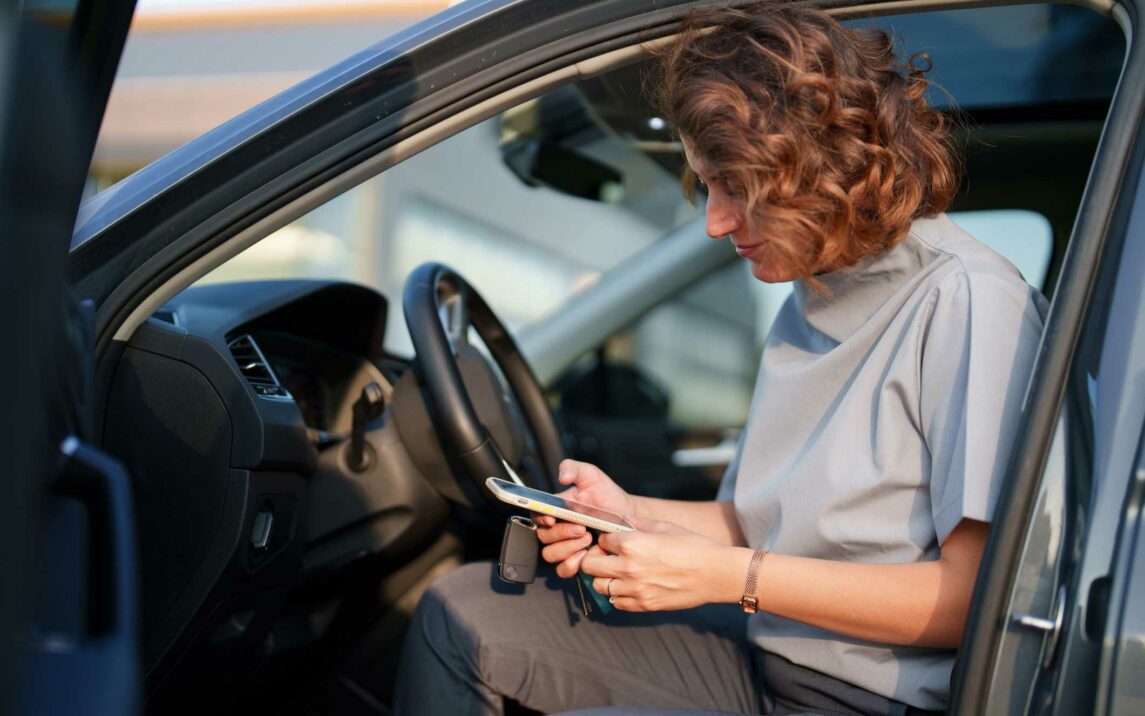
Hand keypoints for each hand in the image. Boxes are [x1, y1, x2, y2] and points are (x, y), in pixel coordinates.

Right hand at [535, 459, 635, 577]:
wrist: (627, 515)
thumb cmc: (606, 495)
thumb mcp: (591, 475)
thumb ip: (574, 469)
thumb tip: (562, 476)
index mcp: (555, 508)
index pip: (536, 514)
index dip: (539, 518)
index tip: (552, 519)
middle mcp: (557, 528)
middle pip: (543, 536)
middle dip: (561, 534)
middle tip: (582, 528)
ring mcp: (565, 545)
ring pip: (550, 554)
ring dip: (566, 549)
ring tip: (587, 540)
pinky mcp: (576, 560)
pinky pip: (563, 569)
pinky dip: (570, 565)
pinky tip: (584, 555)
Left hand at [580, 516, 747, 611]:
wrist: (716, 573)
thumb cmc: (693, 545)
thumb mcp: (664, 526)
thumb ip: (636, 523)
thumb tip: (619, 520)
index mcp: (632, 544)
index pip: (601, 540)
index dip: (606, 539)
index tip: (613, 540)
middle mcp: (628, 568)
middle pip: (590, 565)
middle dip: (595, 558)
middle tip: (608, 556)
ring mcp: (634, 590)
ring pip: (599, 586)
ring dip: (604, 578)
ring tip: (617, 572)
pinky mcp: (644, 605)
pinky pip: (615, 603)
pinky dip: (617, 595)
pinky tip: (629, 586)